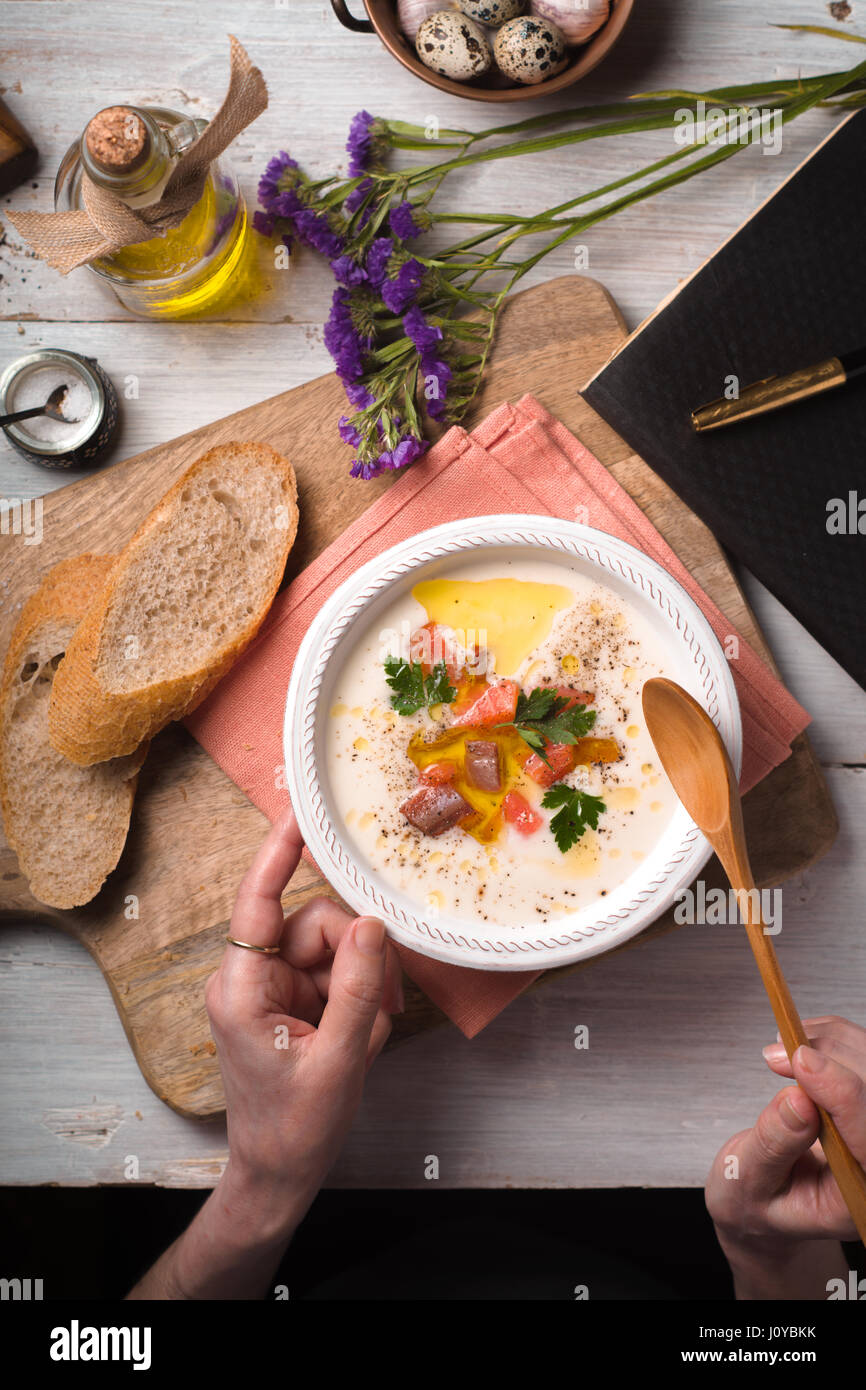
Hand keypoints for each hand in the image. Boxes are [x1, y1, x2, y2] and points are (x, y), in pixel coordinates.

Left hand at [128, 808, 403, 1298]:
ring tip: (367, 1036)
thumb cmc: (295, 1128)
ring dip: (362, 985)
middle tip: (381, 1005)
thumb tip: (371, 922)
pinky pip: (335, 974)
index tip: (298, 812)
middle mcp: (251, 977)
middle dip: (358, 957)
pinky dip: (358, 1001)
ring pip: (333, 948)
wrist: (279, 1175)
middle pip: (315, 925)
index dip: (277, 853)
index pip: (257, 901)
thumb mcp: (339, 1059)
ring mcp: (271, 988)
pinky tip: (360, 1038)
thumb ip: (358, 986)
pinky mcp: (291, 1000)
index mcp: (242, 988)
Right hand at [705, 1015, 864, 1298]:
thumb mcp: (748, 1180)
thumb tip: (798, 1101)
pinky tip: (805, 1042)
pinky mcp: (864, 1108)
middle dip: (833, 1059)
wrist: (762, 1196)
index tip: (801, 1060)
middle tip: (780, 1053)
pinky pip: (864, 1057)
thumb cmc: (754, 1197)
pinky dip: (836, 1040)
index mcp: (856, 1197)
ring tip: (785, 1048)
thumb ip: (773, 1145)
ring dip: (834, 1043)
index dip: (841, 1093)